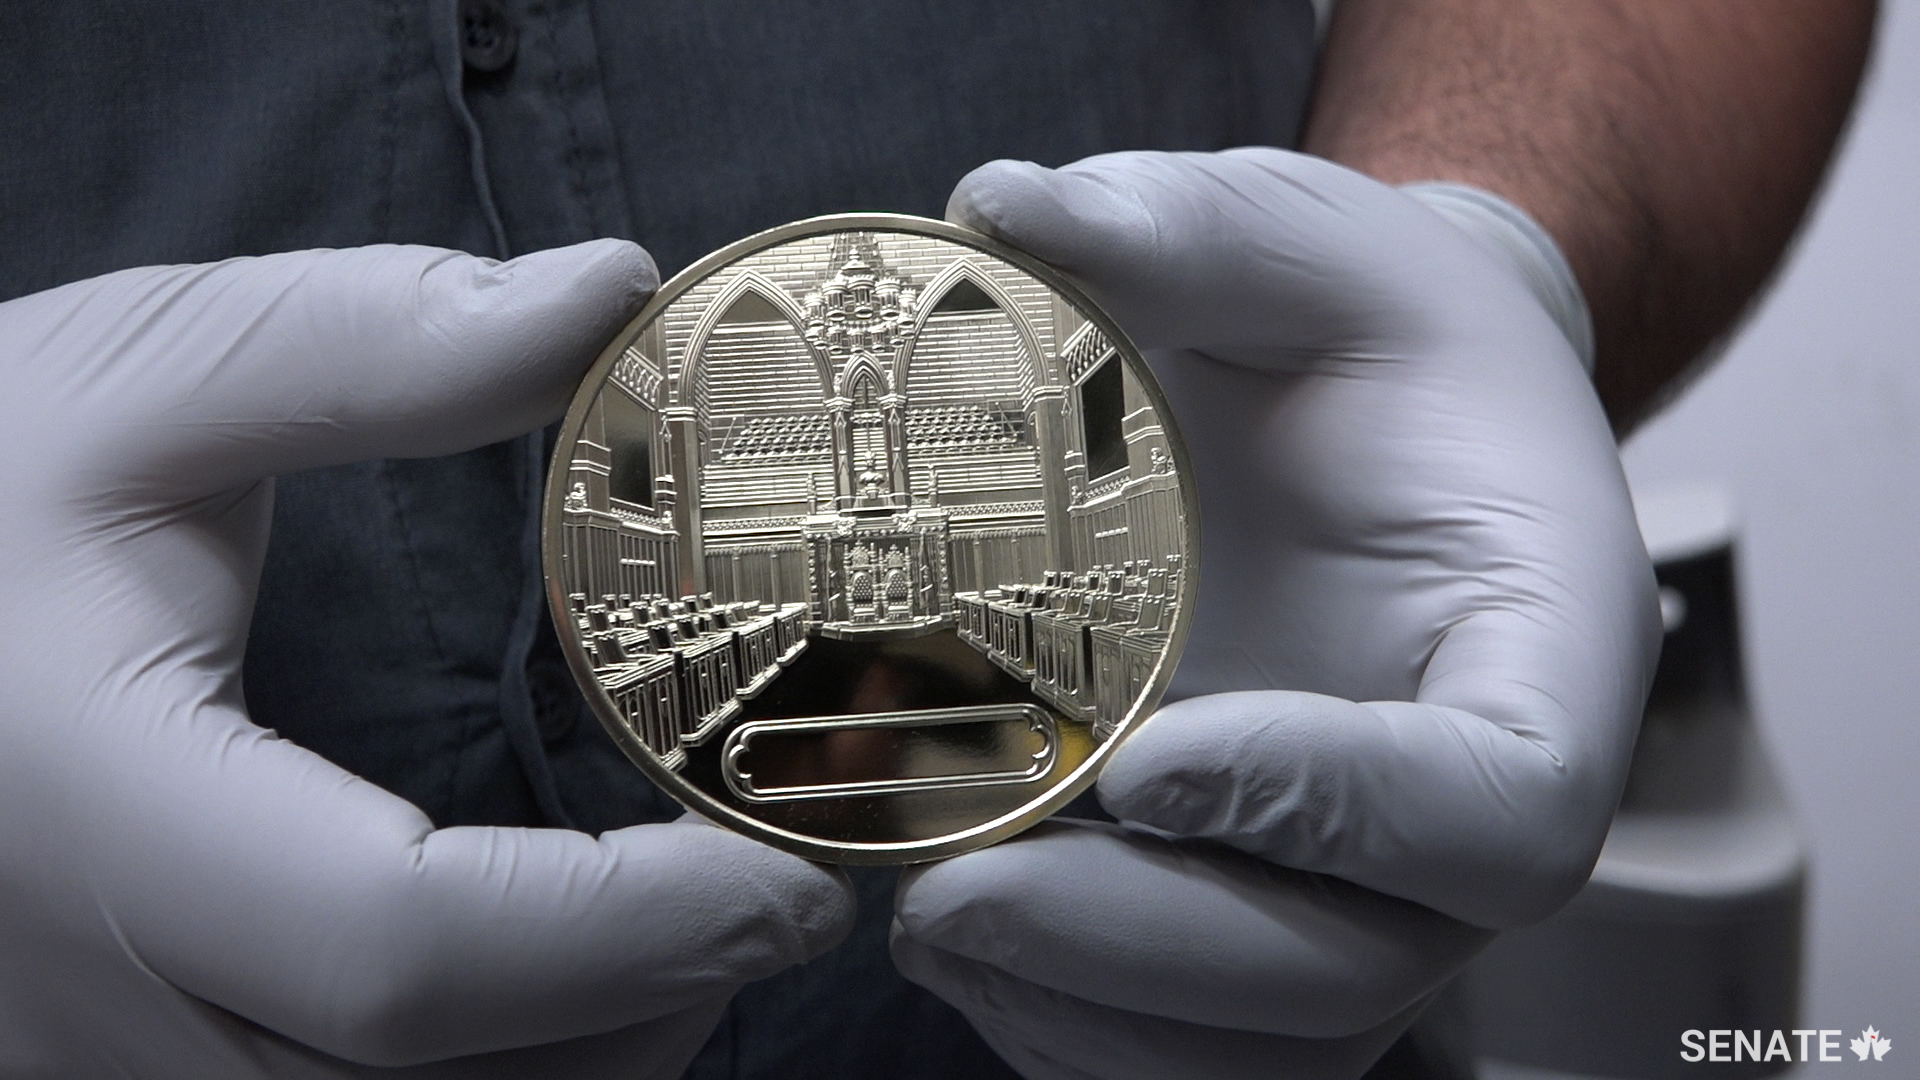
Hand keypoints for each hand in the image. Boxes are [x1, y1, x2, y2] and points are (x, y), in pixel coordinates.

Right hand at [0, 243, 853, 1076]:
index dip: (636, 929)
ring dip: (582, 1064)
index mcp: (91, 809)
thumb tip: (612, 294)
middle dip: (648, 1011)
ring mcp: (77, 1062)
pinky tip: (557, 986)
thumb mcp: (141, 376)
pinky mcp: (103, 1068)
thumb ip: (377, 344)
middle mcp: (74, 991)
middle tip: (776, 893)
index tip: (798, 876)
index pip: (403, 946)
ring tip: (690, 935)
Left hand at [892, 149, 1659, 1078]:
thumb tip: (1009, 210)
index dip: (1338, 815)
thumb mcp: (1302, 242)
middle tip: (954, 894)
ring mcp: (1363, 886)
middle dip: (1150, 953)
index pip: (1502, 809)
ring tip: (924, 911)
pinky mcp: (1258, 914)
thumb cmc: (1365, 336)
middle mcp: (1462, 808)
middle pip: (1358, 965)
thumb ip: (1193, 225)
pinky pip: (1183, 1042)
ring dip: (1084, 1011)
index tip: (1151, 759)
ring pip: (1261, 1040)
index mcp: (1539, 651)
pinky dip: (1063, 1021)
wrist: (1360, 417)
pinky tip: (950, 920)